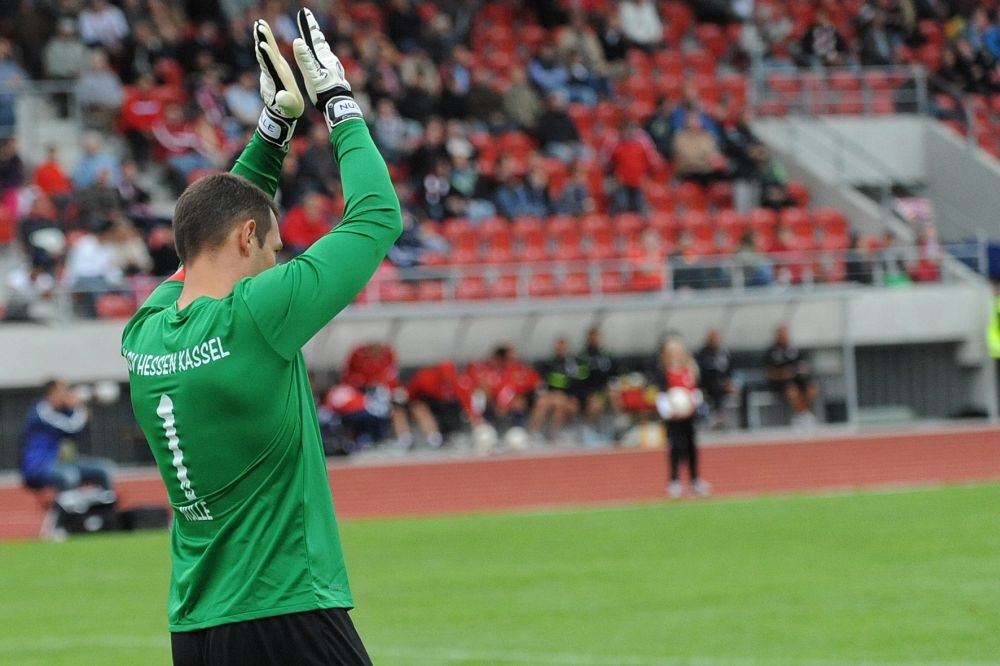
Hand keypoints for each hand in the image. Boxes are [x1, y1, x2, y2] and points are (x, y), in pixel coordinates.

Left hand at [254, 19, 303, 148]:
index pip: (271, 65)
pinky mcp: (274, 68)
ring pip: (265, 51)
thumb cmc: (289, 109)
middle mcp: (273, 71)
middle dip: (263, 40)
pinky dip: (265, 42)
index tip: (262, 45)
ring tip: (259, 25)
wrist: (283, 110)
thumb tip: (280, 98)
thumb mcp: (291, 107)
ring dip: (262, 37)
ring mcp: (272, 69)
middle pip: (266, 54)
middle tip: (259, 26)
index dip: (267, 56)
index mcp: (278, 79)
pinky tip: (262, 35)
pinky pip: (268, 53)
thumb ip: (286, 101)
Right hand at [292, 8, 362, 130]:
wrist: (338, 104)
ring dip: (317, 40)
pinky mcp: (333, 73)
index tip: (304, 12)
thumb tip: (298, 41)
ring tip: (315, 34)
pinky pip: (325, 58)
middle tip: (308, 18)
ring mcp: (331, 65)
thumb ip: (305, 58)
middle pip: (318, 40)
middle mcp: (328, 58)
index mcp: (321, 57)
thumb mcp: (312, 75)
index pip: (313, 37)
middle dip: (312, 29)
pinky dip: (321, 52)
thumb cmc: (324, 91)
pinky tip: (323, 56)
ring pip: (323, 49)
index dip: (307, 24)